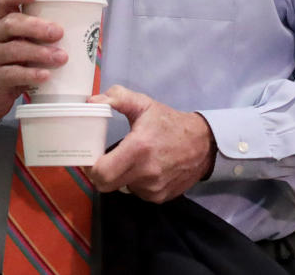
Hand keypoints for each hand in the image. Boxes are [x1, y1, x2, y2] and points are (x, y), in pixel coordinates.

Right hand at [0, 0, 67, 120]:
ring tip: (61, 57)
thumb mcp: (23, 42)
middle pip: (12, 23)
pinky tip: (46, 75)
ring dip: (40, 53)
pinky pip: (12, 74)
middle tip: (59, 32)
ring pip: (14, 49)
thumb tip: (84, 26)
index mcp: (2, 20)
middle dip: (37, 26)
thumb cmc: (13, 61)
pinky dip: (31, 74)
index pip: (5, 0)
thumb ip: (41, 33)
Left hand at [87, 85, 216, 202]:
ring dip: (122, 176)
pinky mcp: (160, 197)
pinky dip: (137, 182)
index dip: (90, 167)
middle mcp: (145, 173)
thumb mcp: (144, 104)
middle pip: (106, 186)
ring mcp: (154, 188)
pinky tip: (147, 168)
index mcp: (138, 149)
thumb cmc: (170, 122)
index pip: (101, 173)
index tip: (91, 157)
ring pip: (123, 188)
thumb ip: (117, 98)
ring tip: (134, 159)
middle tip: (106, 159)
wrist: (204, 143)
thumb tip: (91, 101)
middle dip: (102, 173)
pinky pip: (138, 193)